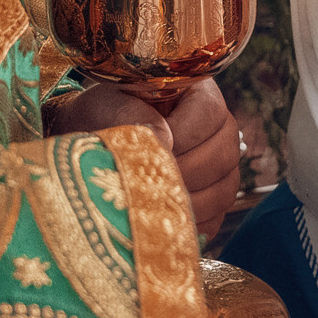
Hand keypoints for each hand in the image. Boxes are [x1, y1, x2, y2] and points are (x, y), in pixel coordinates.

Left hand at [45, 77, 241, 232]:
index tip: (150, 145)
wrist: (92, 138)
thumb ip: (137, 117)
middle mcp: (219, 129)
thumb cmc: (104, 115)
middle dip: (185, 172)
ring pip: (225, 190)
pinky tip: (160, 219)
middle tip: (149, 180)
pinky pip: (215, 219)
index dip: (185, 133)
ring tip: (152, 200)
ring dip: (188, 201)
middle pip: (225, 155)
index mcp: (199, 93)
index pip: (212, 113)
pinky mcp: (212, 201)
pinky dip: (189, 223)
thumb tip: (165, 144)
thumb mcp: (111, 105)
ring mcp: (221, 168)